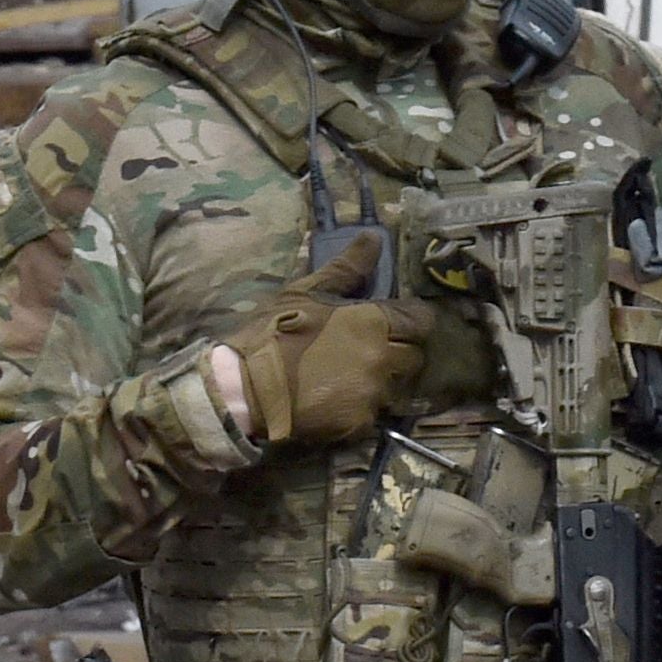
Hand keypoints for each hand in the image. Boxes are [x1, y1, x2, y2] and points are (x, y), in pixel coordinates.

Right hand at [217, 238, 454, 448]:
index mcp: (374, 322)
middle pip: (414, 355)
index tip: (395, 321)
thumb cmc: (272, 333)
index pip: (421, 320)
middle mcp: (382, 358)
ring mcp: (372, 393)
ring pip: (396, 386)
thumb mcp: (305, 292)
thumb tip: (374, 238)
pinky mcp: (359, 424)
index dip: (411, 320)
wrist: (241, 388)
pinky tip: (337, 399)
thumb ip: (347, 268)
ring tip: (350, 376)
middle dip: (398, 351)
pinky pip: (374, 413)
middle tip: (370, 350)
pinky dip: (362, 407)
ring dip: (381, 380)